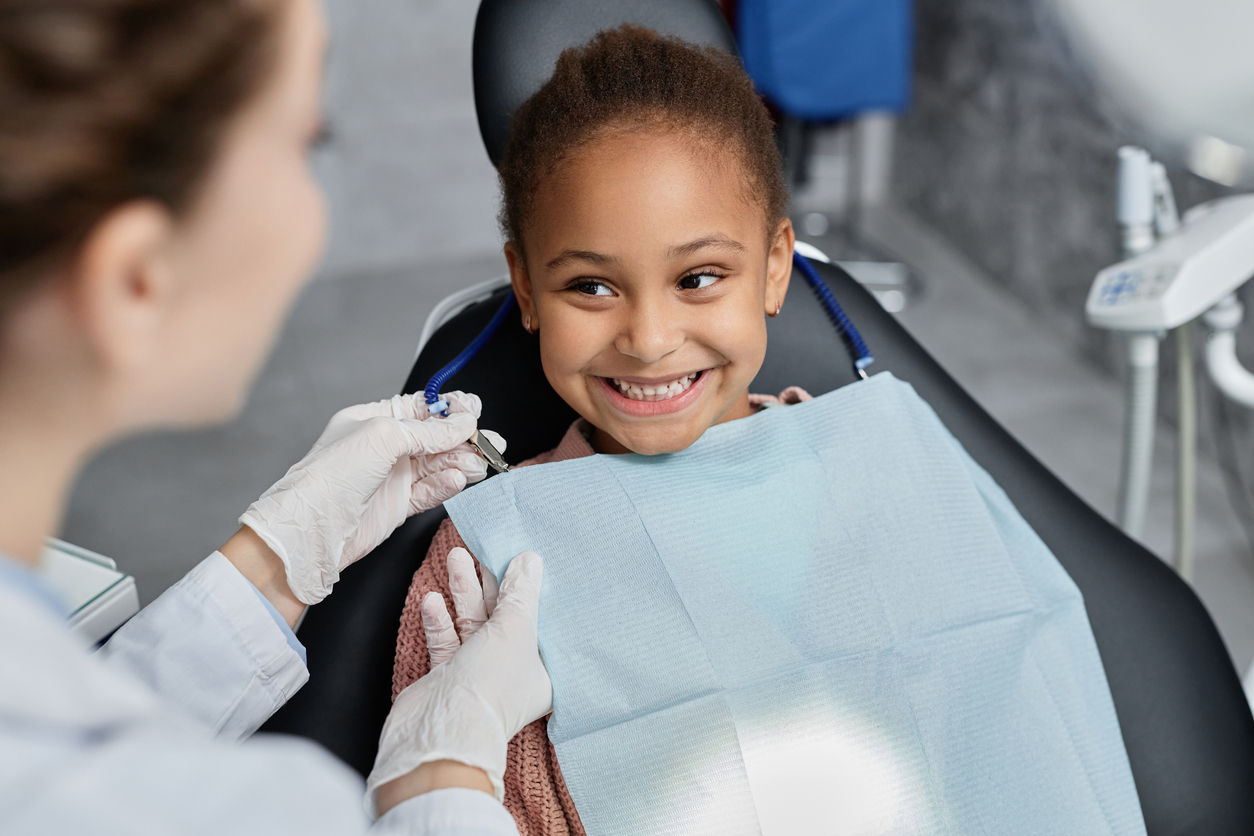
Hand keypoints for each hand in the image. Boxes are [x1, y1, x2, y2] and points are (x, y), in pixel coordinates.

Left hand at [238, 391, 505, 604]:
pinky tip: (458, 480)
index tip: (474, 412)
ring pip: (438, 464)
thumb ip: (428, 430)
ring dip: (462, 462)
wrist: (313, 529)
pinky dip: (447, 485)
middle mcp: (384, 447)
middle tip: (490, 442)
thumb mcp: (384, 437)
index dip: (450, 410)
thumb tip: (462, 423)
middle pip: (435, 437)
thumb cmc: (331, 476)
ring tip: (480, 464)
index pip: (421, 409)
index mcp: (374, 420)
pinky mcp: (398, 504)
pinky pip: (431, 490)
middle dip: (464, 438)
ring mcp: (392, 476)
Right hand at [367, 551, 550, 815]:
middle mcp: (513, 673)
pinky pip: (447, 640)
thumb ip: (521, 591)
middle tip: (482, 548)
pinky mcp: (448, 677)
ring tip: (457, 556)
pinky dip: (441, 619)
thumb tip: (530, 560)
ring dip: (464, 591)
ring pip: (473, 623)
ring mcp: (478, 675)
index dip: (534, 591)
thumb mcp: (516, 628)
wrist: (440, 728)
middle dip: (492, 583)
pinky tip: (433, 599)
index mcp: (543, 670)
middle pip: (505, 618)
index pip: (542, 622)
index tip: (526, 559)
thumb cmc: (491, 681)